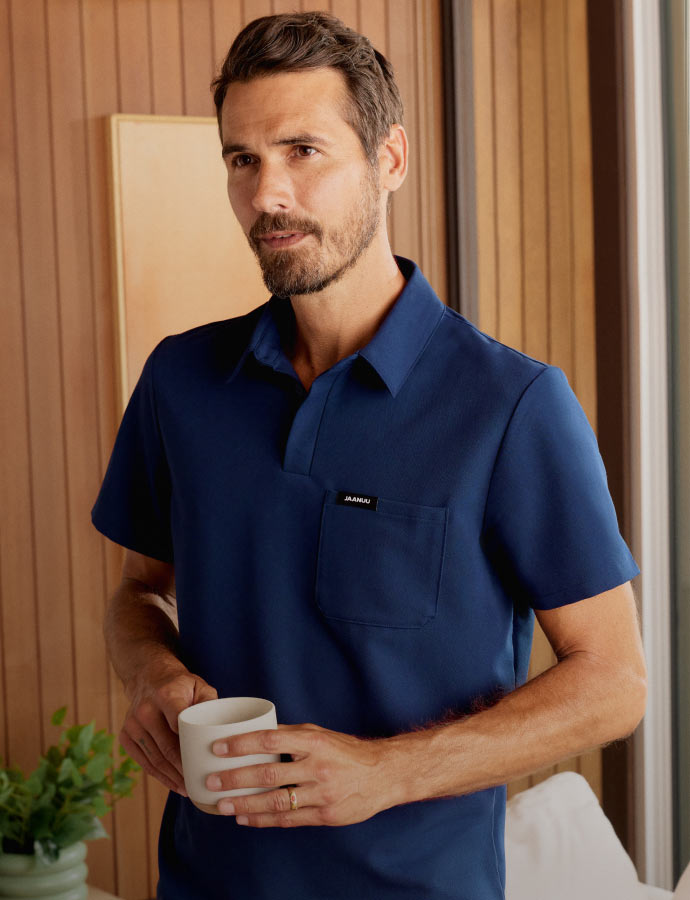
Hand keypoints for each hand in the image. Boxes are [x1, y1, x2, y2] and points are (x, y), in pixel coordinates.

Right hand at [120, 658, 216, 795]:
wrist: (148, 677)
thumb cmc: (180, 685)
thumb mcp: (199, 685)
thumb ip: (210, 703)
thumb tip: (221, 727)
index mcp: (166, 695)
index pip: (178, 725)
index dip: (190, 747)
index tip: (204, 763)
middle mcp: (145, 710)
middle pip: (166, 747)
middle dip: (183, 769)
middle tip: (199, 783)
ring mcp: (132, 724)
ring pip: (155, 759)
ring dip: (172, 777)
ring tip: (189, 789)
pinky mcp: (125, 736)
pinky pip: (144, 762)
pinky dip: (159, 776)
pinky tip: (173, 784)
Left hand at [206, 723, 400, 826]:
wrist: (383, 775)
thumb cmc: (348, 752)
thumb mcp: (321, 735)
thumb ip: (292, 735)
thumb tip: (258, 733)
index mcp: (314, 742)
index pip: (271, 739)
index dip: (242, 744)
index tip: (219, 747)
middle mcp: (317, 767)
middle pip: (268, 772)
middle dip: (235, 778)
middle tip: (211, 781)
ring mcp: (321, 793)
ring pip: (275, 800)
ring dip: (244, 804)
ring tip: (221, 804)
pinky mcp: (325, 816)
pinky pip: (288, 819)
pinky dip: (263, 820)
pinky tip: (245, 818)